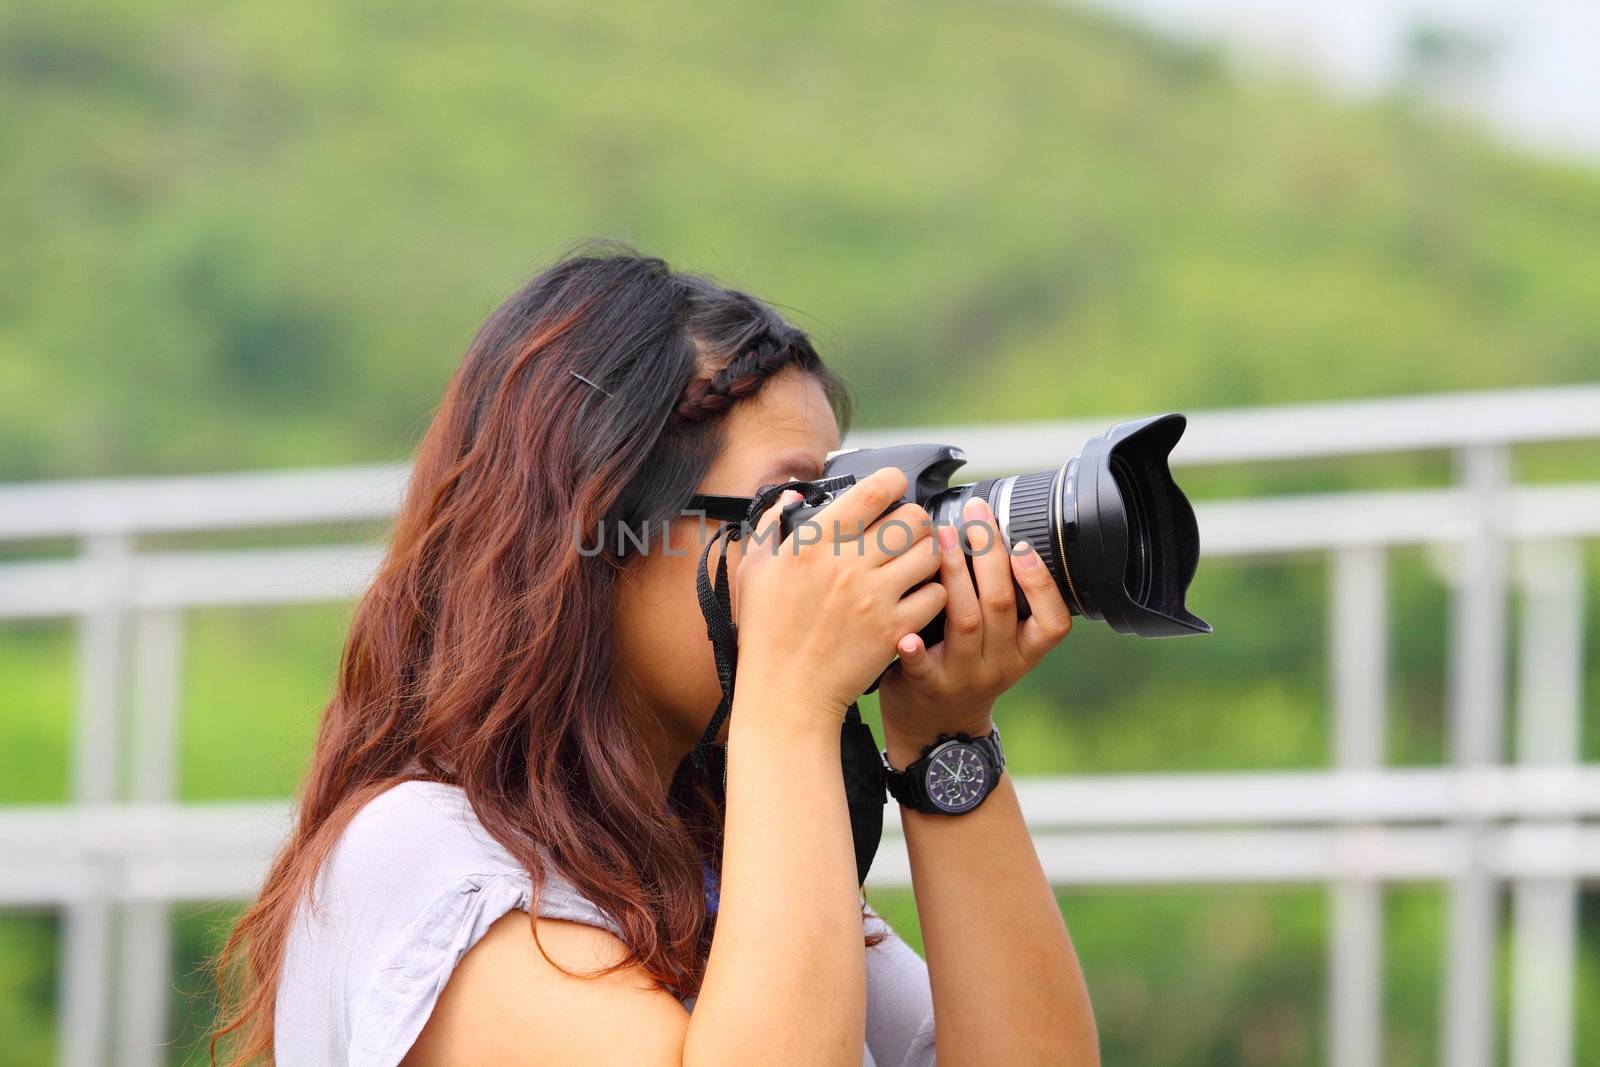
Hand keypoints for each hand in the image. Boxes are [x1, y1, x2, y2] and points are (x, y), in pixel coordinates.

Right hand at [730, 467, 946, 724]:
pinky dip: (933, 594)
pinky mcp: (894, 629)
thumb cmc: (767, 632)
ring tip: (915, 564)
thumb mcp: (754, 571)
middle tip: (908, 533)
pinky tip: (917, 598)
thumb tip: (794, 492)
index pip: (874, 491)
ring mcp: (875, 598)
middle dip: (916, 520)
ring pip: (932, 554)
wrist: (786, 693)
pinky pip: (936, 596)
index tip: (895, 486)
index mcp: (814, 543)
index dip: (894, 481)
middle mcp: (848, 564)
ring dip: (929, 555)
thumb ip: (772, 525)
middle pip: (913, 519)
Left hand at [878, 495, 1072, 763]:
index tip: (1023, 545)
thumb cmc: (966, 667)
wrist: (937, 727)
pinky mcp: (927, 687)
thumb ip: (1002, 600)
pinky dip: (915, 650)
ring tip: (941, 538)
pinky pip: (923, 668)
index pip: (1053, 622)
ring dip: (955, 575)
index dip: (1041, 583)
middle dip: (990, 554)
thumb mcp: (1001, 643)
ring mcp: (964, 676)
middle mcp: (1000, 664)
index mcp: (1024, 652)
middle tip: (976, 516)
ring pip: (965, 621)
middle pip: (1002, 605)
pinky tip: (906, 632)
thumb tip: (993, 531)